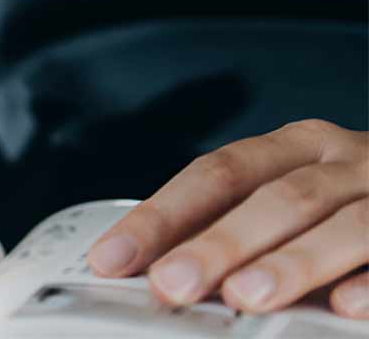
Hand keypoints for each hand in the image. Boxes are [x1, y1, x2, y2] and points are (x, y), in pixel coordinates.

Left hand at [87, 119, 368, 317]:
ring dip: (294, 262)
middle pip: (279, 197)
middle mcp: (349, 162)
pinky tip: (345, 309)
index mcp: (297, 148)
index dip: (163, 215)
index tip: (113, 258)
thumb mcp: (293, 196)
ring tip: (247, 298)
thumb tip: (149, 273)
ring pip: (348, 224)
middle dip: (222, 243)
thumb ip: (230, 228)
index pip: (219, 173)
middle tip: (173, 283)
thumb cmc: (351, 202)